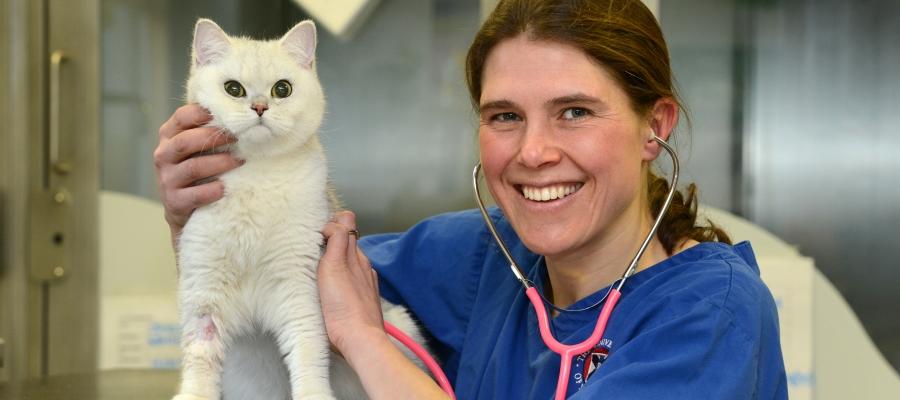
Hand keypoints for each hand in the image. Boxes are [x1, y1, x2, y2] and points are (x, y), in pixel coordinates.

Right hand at [153, 104, 241, 240]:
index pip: (182, 117)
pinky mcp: (174, 202)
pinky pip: (195, 195)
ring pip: (193, 168)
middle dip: (214, 138)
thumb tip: (239, 114)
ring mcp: (167, 180)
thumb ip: (208, 131)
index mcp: (169, 137)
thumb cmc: (197, 171)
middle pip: (186, 142)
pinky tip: (225, 187)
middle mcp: (163, 156)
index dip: (203, 113)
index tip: (226, 114)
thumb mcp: (197, 148)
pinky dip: (213, 190)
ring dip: (220, 163)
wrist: (184, 209)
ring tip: (239, 162)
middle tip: (237, 138)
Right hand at [318, 211, 384, 355]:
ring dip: (335, 259)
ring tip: (318, 270)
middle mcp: (363, 265)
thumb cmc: (343, 307)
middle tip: (312, 251)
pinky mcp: (364, 298)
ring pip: (350, 260)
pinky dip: (342, 277)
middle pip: (348, 240)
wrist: (360, 340)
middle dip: (331, 240)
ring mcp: (366, 281)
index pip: (347, 223)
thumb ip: (337, 239)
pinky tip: (331, 289)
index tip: (316, 236)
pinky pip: (353, 278)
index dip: (331, 224)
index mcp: (355, 255)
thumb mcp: (334, 266)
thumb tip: (336, 221)